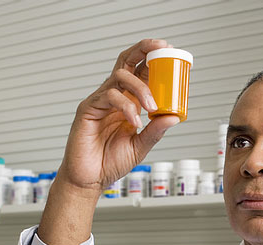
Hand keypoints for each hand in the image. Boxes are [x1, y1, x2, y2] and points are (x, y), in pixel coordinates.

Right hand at [38, 39, 180, 244]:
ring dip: (140, 87)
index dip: (153, 59)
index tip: (171, 52)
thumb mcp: (141, 146)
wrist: (90, 179)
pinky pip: (109, 97)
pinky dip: (126, 107)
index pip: (140, 72)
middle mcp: (114, 96)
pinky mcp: (88, 109)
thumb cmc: (111, 161)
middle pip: (126, 61)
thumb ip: (156, 131)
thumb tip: (175, 117)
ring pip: (120, 77)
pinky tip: (135, 121)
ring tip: (152, 107)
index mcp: (128, 101)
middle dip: (144, 49)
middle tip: (162, 48)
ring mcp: (100, 101)